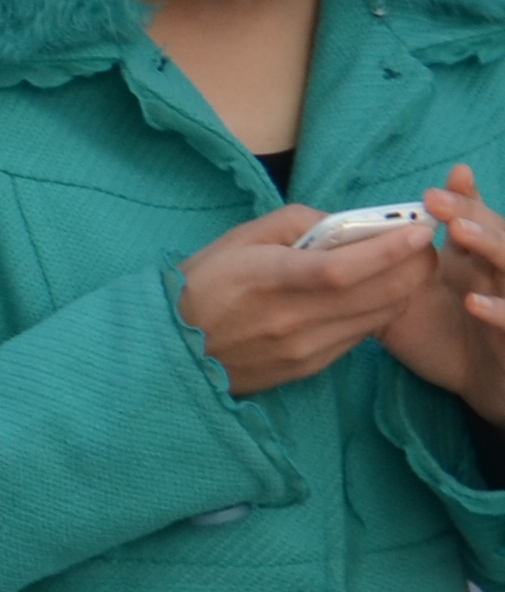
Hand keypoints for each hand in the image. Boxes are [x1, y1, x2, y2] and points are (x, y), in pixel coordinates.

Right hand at [184, 201, 436, 395]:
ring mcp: (300, 349)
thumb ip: (294, 222)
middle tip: (423, 245)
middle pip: (376, 294)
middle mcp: (289, 320)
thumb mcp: (237, 240)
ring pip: (377, 317)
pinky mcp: (305, 369)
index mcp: (267, 280)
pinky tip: (370, 296)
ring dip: (403, 289)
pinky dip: (377, 312)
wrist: (167, 350)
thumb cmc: (199, 286)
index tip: (420, 230)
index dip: (390, 248)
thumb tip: (344, 223)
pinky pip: (359, 338)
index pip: (344, 267)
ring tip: (404, 267)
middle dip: (414, 265)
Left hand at [377, 166, 504, 421]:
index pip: (469, 219)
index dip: (462, 198)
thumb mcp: (406, 304)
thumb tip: (334, 256)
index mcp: (469, 260)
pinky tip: (474, 303)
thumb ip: (381, 277)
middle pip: (490, 230)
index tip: (449, 175)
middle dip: (467, 211)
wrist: (483, 381)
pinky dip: (497, 309)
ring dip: (488, 245)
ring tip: (460, 233)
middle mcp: (493, 272)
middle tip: (436, 198)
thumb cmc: (443, 338)